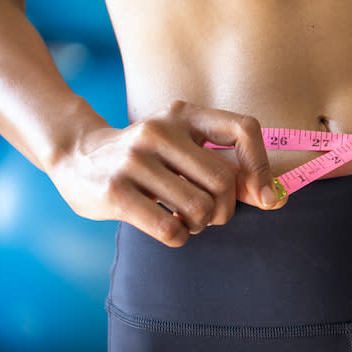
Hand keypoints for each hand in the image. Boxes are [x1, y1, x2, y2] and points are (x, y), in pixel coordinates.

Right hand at [49, 100, 285, 246]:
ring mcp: (134, 159)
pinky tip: (169, 228)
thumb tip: (276, 198)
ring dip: (201, 225)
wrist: (75, 155)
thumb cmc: (147, 159)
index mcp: (185, 114)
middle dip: (225, 210)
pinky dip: (180, 236)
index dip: (261, 166)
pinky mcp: (114, 191)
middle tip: (210, 215)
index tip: (264, 196)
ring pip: (199, 208)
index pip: (244, 129)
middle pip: (223, 181)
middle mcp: (160, 130)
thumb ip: (228, 170)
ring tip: (185, 219)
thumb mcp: (184, 150)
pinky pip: (171, 229)